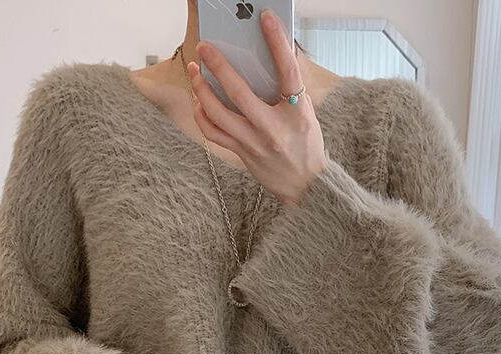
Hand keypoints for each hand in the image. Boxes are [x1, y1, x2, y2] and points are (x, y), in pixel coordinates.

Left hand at [187, 8, 326, 207]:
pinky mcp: (242, 153)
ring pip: (218, 114)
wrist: (305, 186)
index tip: (265, 19)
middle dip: (219, 66)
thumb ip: (290, 88)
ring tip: (194, 72)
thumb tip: (278, 55)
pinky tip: (198, 102)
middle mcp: (273, 128)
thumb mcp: (306, 114)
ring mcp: (254, 142)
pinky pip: (214, 134)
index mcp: (296, 113)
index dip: (277, 42)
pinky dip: (202, 116)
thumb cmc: (306, 146)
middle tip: (205, 48)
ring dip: (202, 90)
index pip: (287, 71)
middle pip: (240, 93)